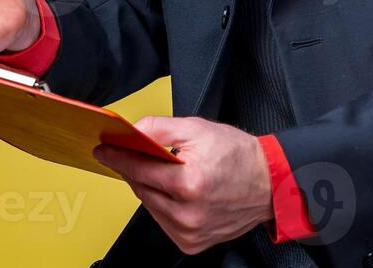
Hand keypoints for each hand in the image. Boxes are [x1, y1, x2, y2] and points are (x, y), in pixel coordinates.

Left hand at [93, 116, 273, 254]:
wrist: (268, 183)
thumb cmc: (238, 156)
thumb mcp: (197, 128)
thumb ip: (158, 127)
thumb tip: (131, 130)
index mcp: (189, 184)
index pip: (138, 170)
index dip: (117, 157)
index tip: (104, 150)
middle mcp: (188, 214)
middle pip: (141, 189)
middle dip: (133, 170)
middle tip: (129, 153)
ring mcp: (190, 233)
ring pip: (150, 206)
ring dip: (147, 188)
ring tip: (159, 171)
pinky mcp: (192, 244)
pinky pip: (163, 221)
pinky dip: (161, 205)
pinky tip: (173, 191)